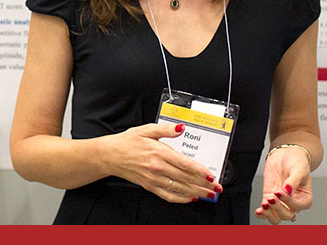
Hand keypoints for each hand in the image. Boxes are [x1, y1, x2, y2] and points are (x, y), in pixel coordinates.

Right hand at [105, 123, 222, 203]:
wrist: (109, 155)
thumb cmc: (127, 142)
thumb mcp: (145, 130)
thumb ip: (165, 129)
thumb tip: (181, 128)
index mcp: (158, 152)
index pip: (185, 164)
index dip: (200, 171)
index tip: (211, 175)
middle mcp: (157, 167)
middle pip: (185, 178)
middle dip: (204, 184)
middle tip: (216, 187)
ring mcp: (153, 179)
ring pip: (179, 188)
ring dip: (196, 192)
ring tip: (209, 194)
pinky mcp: (149, 186)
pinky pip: (168, 195)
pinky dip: (181, 199)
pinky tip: (190, 198)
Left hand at [256, 147, 312, 223]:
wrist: (286, 155)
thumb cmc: (297, 163)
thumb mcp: (299, 170)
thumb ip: (294, 181)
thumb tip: (287, 190)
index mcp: (305, 198)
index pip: (297, 206)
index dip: (288, 201)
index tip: (280, 191)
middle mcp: (293, 203)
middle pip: (287, 215)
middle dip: (278, 208)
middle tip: (271, 197)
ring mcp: (281, 202)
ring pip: (277, 217)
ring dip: (269, 214)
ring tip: (265, 204)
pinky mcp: (270, 197)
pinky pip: (266, 210)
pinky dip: (262, 213)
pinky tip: (258, 211)